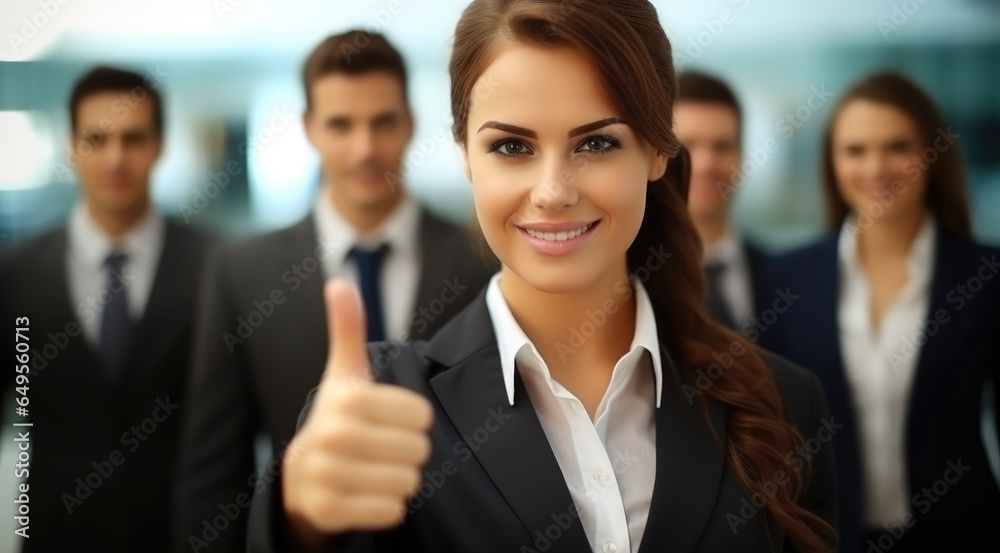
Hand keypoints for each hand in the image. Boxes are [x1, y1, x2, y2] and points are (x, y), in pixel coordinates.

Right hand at [282, 279, 433, 546]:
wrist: (302, 475)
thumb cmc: (338, 417)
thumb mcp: (344, 373)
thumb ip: (348, 329)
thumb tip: (338, 283)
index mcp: (348, 399)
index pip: (421, 415)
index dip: (413, 420)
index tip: (390, 420)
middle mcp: (334, 436)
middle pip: (418, 450)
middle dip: (409, 452)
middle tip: (384, 449)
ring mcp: (327, 476)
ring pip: (408, 482)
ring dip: (401, 480)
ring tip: (377, 470)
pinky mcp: (329, 511)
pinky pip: (391, 512)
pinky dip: (389, 507)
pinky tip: (369, 494)